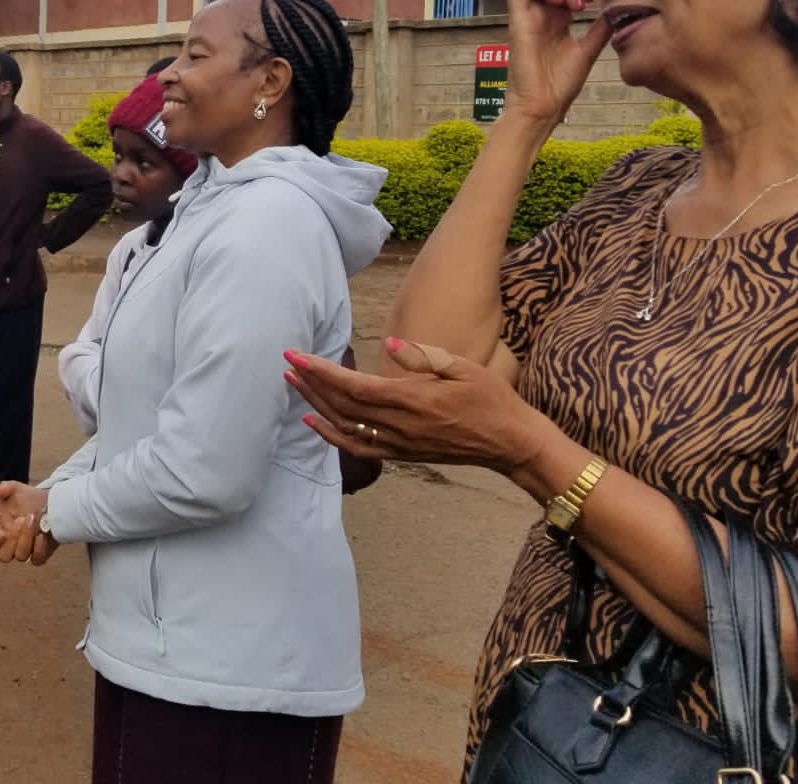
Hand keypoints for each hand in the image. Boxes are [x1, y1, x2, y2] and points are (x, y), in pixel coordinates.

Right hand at [0, 482, 54, 564]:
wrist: (52, 502)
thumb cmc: (28, 498)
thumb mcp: (16, 489)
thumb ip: (5, 487)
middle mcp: (8, 544)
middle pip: (1, 555)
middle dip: (8, 543)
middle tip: (16, 523)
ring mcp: (24, 549)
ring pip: (20, 556)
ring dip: (25, 539)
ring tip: (31, 519)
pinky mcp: (39, 553)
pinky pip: (37, 559)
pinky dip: (38, 549)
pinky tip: (41, 536)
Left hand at [283, 339, 555, 477]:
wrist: (510, 442)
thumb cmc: (491, 398)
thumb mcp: (463, 367)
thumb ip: (422, 356)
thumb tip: (386, 343)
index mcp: (412, 399)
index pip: (353, 386)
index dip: (320, 372)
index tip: (296, 355)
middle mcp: (399, 424)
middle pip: (342, 405)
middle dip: (310, 383)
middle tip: (286, 363)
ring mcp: (399, 443)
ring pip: (345, 425)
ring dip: (315, 404)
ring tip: (293, 384)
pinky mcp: (401, 454)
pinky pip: (358, 447)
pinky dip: (331, 435)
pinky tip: (313, 421)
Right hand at [503, 0, 612, 125]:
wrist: (543, 106)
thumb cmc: (560, 85)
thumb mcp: (588, 49)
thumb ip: (599, 28)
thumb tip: (616, 8)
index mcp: (556, 18)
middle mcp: (540, 13)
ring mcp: (527, 16)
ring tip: (576, 2)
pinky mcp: (516, 21)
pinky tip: (560, 3)